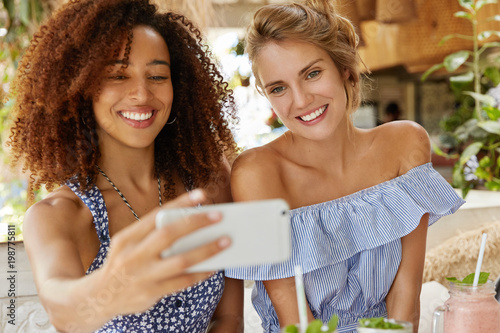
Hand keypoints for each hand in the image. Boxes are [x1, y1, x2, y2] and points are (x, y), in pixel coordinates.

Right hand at [94, 189, 230, 317]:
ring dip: (207, 250)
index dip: (180, 203)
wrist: (98, 298)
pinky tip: (214, 266)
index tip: (201, 194)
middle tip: (219, 215)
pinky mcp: (151, 293)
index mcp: (127, 238)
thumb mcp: (126, 245)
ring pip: (181, 260)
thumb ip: (151, 235)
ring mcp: (143, 275)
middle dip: (196, 223)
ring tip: (226, 241)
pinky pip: (183, 282)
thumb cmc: (122, 264)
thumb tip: (189, 224)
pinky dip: (200, 273)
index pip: (157, 215)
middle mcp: (133, 255)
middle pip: (169, 234)